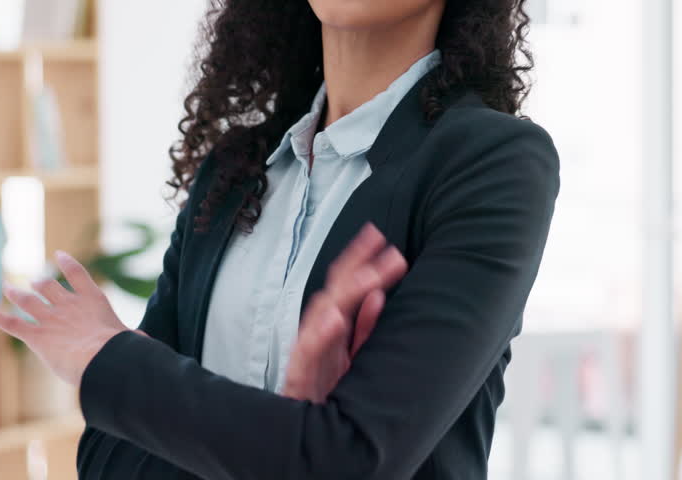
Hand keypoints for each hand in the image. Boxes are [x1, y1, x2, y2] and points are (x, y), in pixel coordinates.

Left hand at [0, 250, 138, 386]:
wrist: (101, 356)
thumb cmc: (121, 349)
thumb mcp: (132, 340)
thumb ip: (134, 339)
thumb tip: (145, 344)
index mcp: (92, 300)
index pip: (77, 274)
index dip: (67, 263)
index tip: (59, 254)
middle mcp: (68, 304)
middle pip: (48, 286)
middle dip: (39, 284)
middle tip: (34, 283)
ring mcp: (49, 317)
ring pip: (28, 301)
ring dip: (16, 293)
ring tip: (7, 287)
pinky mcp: (35, 335)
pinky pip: (11, 323)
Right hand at [282, 223, 407, 402]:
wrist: (302, 442)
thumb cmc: (324, 397)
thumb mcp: (349, 360)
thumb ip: (363, 329)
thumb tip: (380, 296)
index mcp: (331, 331)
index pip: (344, 287)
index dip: (360, 260)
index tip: (379, 238)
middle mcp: (318, 336)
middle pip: (335, 292)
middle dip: (357, 266)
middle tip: (382, 245)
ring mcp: (308, 355)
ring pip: (323, 316)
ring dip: (346, 294)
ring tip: (369, 277)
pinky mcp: (299, 378)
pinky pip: (310, 354)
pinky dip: (321, 335)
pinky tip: (335, 319)